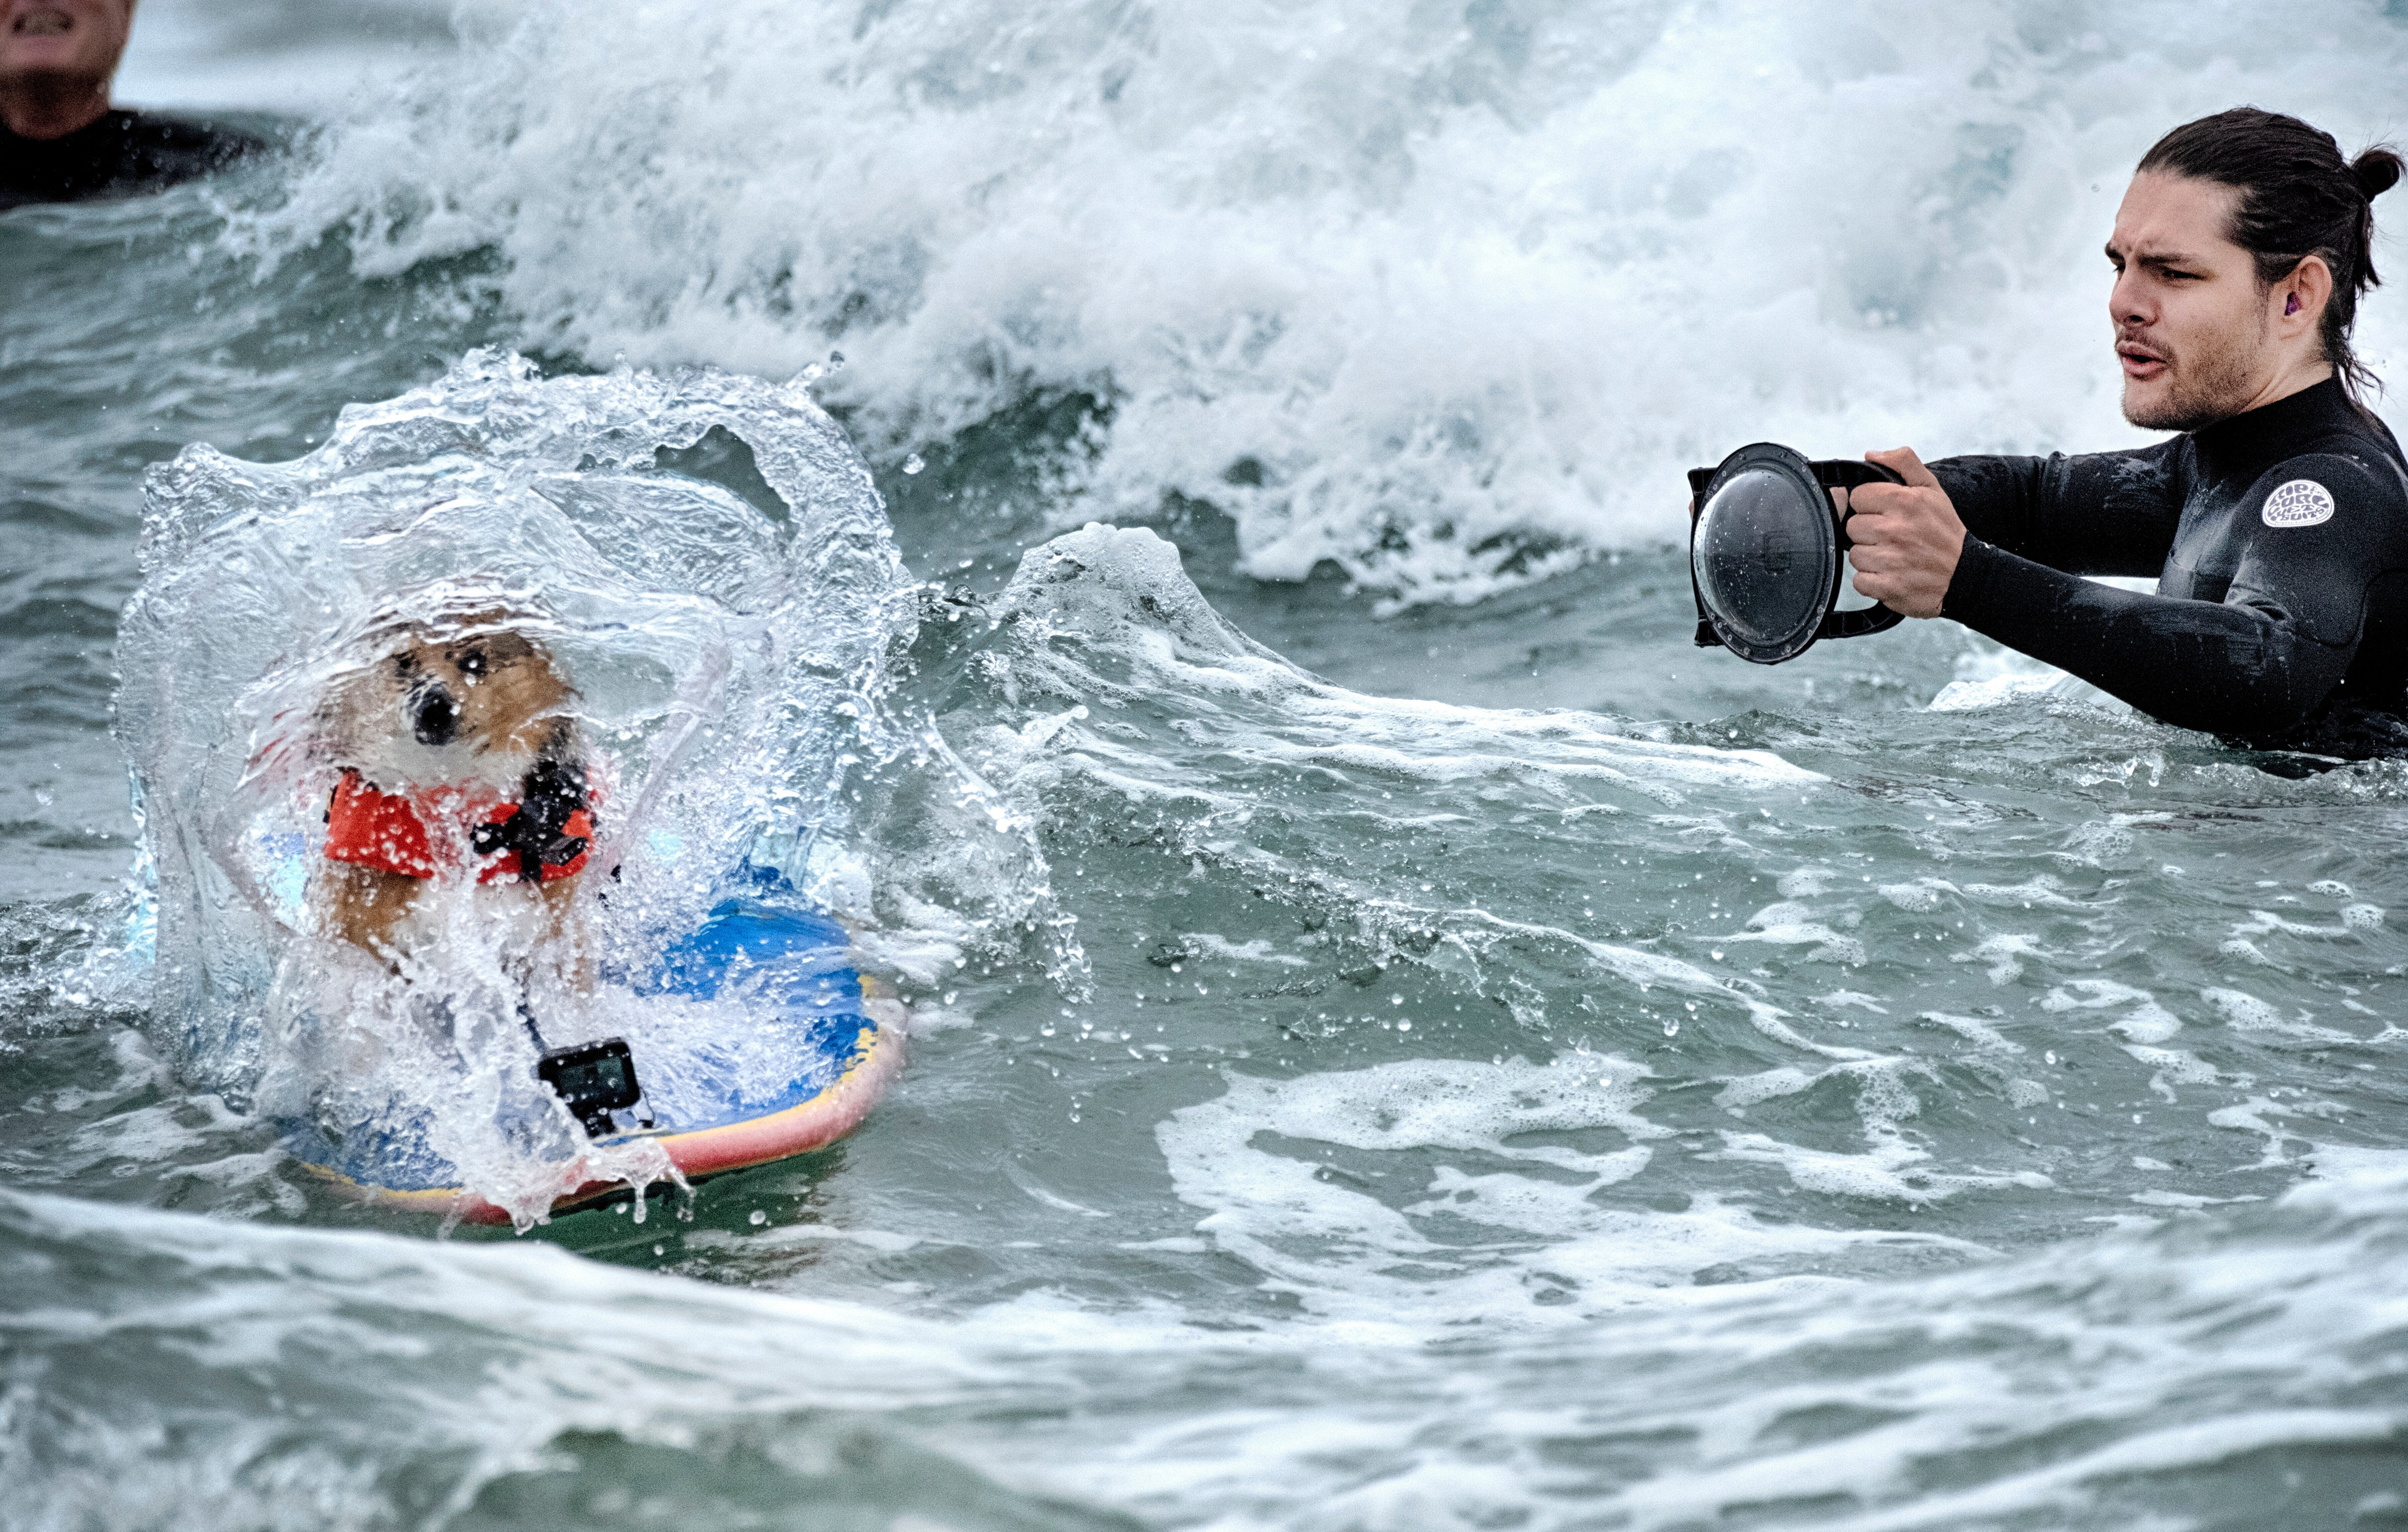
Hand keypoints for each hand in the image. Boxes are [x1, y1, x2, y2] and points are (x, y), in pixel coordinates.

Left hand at [1843, 447, 1964, 619]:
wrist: (1967, 575)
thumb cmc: (1946, 532)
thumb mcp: (1932, 489)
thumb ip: (1903, 463)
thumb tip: (1871, 455)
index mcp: (1904, 502)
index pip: (1857, 497)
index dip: (1869, 505)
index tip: (1885, 513)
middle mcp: (1895, 530)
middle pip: (1852, 526)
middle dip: (1869, 532)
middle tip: (1892, 536)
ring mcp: (1891, 560)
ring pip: (1855, 555)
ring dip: (1871, 558)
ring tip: (1895, 556)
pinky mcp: (1888, 586)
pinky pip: (1860, 581)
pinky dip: (1873, 581)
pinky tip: (1892, 574)